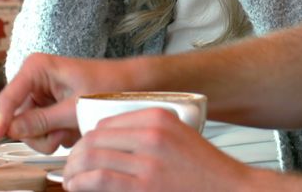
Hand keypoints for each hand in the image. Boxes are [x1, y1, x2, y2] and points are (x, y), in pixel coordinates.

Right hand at [0, 53, 135, 153]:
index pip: (8, 99)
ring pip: (29, 129)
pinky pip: (42, 130)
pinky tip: (74, 125)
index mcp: (37, 68)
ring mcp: (41, 94)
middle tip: (62, 132)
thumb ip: (42, 120)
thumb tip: (11, 129)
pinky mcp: (49, 106)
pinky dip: (58, 134)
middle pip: (17, 119)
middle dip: (39, 132)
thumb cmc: (108, 85)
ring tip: (73, 126)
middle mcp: (34, 79)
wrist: (131, 85)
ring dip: (51, 136)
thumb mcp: (75, 107)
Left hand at [61, 109, 257, 191]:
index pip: (107, 121)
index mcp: (159, 117)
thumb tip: (109, 142)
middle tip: (71, 167)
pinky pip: (99, 179)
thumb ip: (148, 134)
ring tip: (70, 179)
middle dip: (76, 154)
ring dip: (73, 170)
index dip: (88, 138)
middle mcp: (151, 134)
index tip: (83, 150)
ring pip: (92, 157)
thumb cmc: (205, 170)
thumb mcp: (178, 137)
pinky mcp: (144, 185)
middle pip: (95, 138)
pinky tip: (77, 187)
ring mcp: (148, 160)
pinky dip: (81, 183)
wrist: (230, 189)